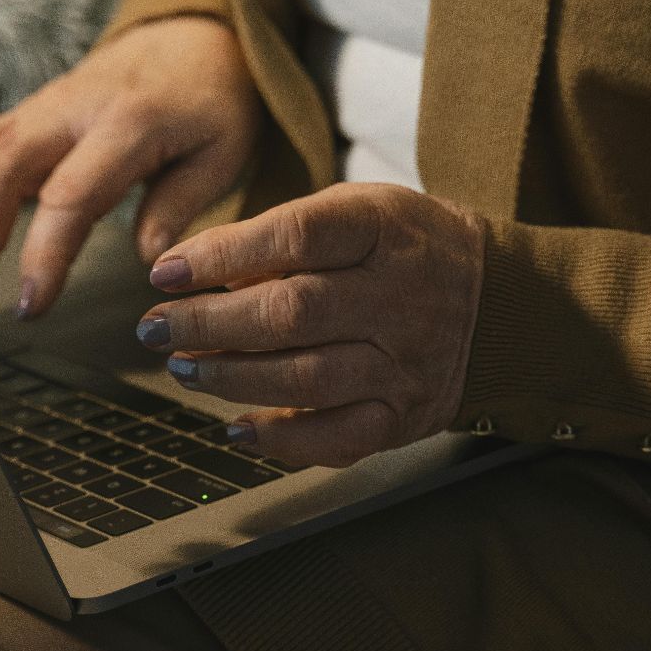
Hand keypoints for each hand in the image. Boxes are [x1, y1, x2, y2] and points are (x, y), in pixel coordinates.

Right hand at [0, 15, 260, 317]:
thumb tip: (151, 261)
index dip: (45, 253)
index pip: (72, 193)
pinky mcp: (23, 116)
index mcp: (129, 121)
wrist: (191, 36)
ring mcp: (39, 109)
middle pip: (0, 167)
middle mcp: (71, 109)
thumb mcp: (222, 150)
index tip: (31, 305)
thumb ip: (182, 203)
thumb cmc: (211, 102)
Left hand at [135, 183, 485, 467]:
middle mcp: (400, 296)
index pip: (297, 237)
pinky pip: (340, 438)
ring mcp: (406, 361)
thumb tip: (194, 273)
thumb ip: (281, 236)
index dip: (223, 254)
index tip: (165, 271)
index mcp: (383, 229)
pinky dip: (282, 440)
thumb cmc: (402, 247)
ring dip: (232, 378)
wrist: (496, 302)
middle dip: (209, 324)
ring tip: (185, 368)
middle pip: (293, 313)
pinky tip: (237, 427)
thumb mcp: (355, 211)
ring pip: (308, 378)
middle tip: (155, 328)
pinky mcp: (406, 415)